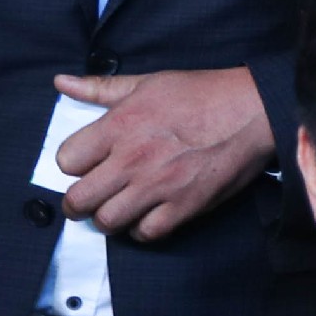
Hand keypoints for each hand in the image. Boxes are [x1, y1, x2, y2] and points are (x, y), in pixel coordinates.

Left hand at [52, 66, 274, 242]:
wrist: (254, 110)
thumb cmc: (203, 94)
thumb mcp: (148, 83)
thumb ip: (101, 88)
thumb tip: (61, 82)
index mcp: (120, 125)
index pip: (66, 160)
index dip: (73, 164)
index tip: (87, 163)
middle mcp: (133, 158)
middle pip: (79, 200)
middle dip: (79, 201)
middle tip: (92, 196)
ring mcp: (159, 185)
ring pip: (108, 221)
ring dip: (109, 216)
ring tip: (120, 206)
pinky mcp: (185, 205)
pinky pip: (146, 233)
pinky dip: (143, 228)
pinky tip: (149, 213)